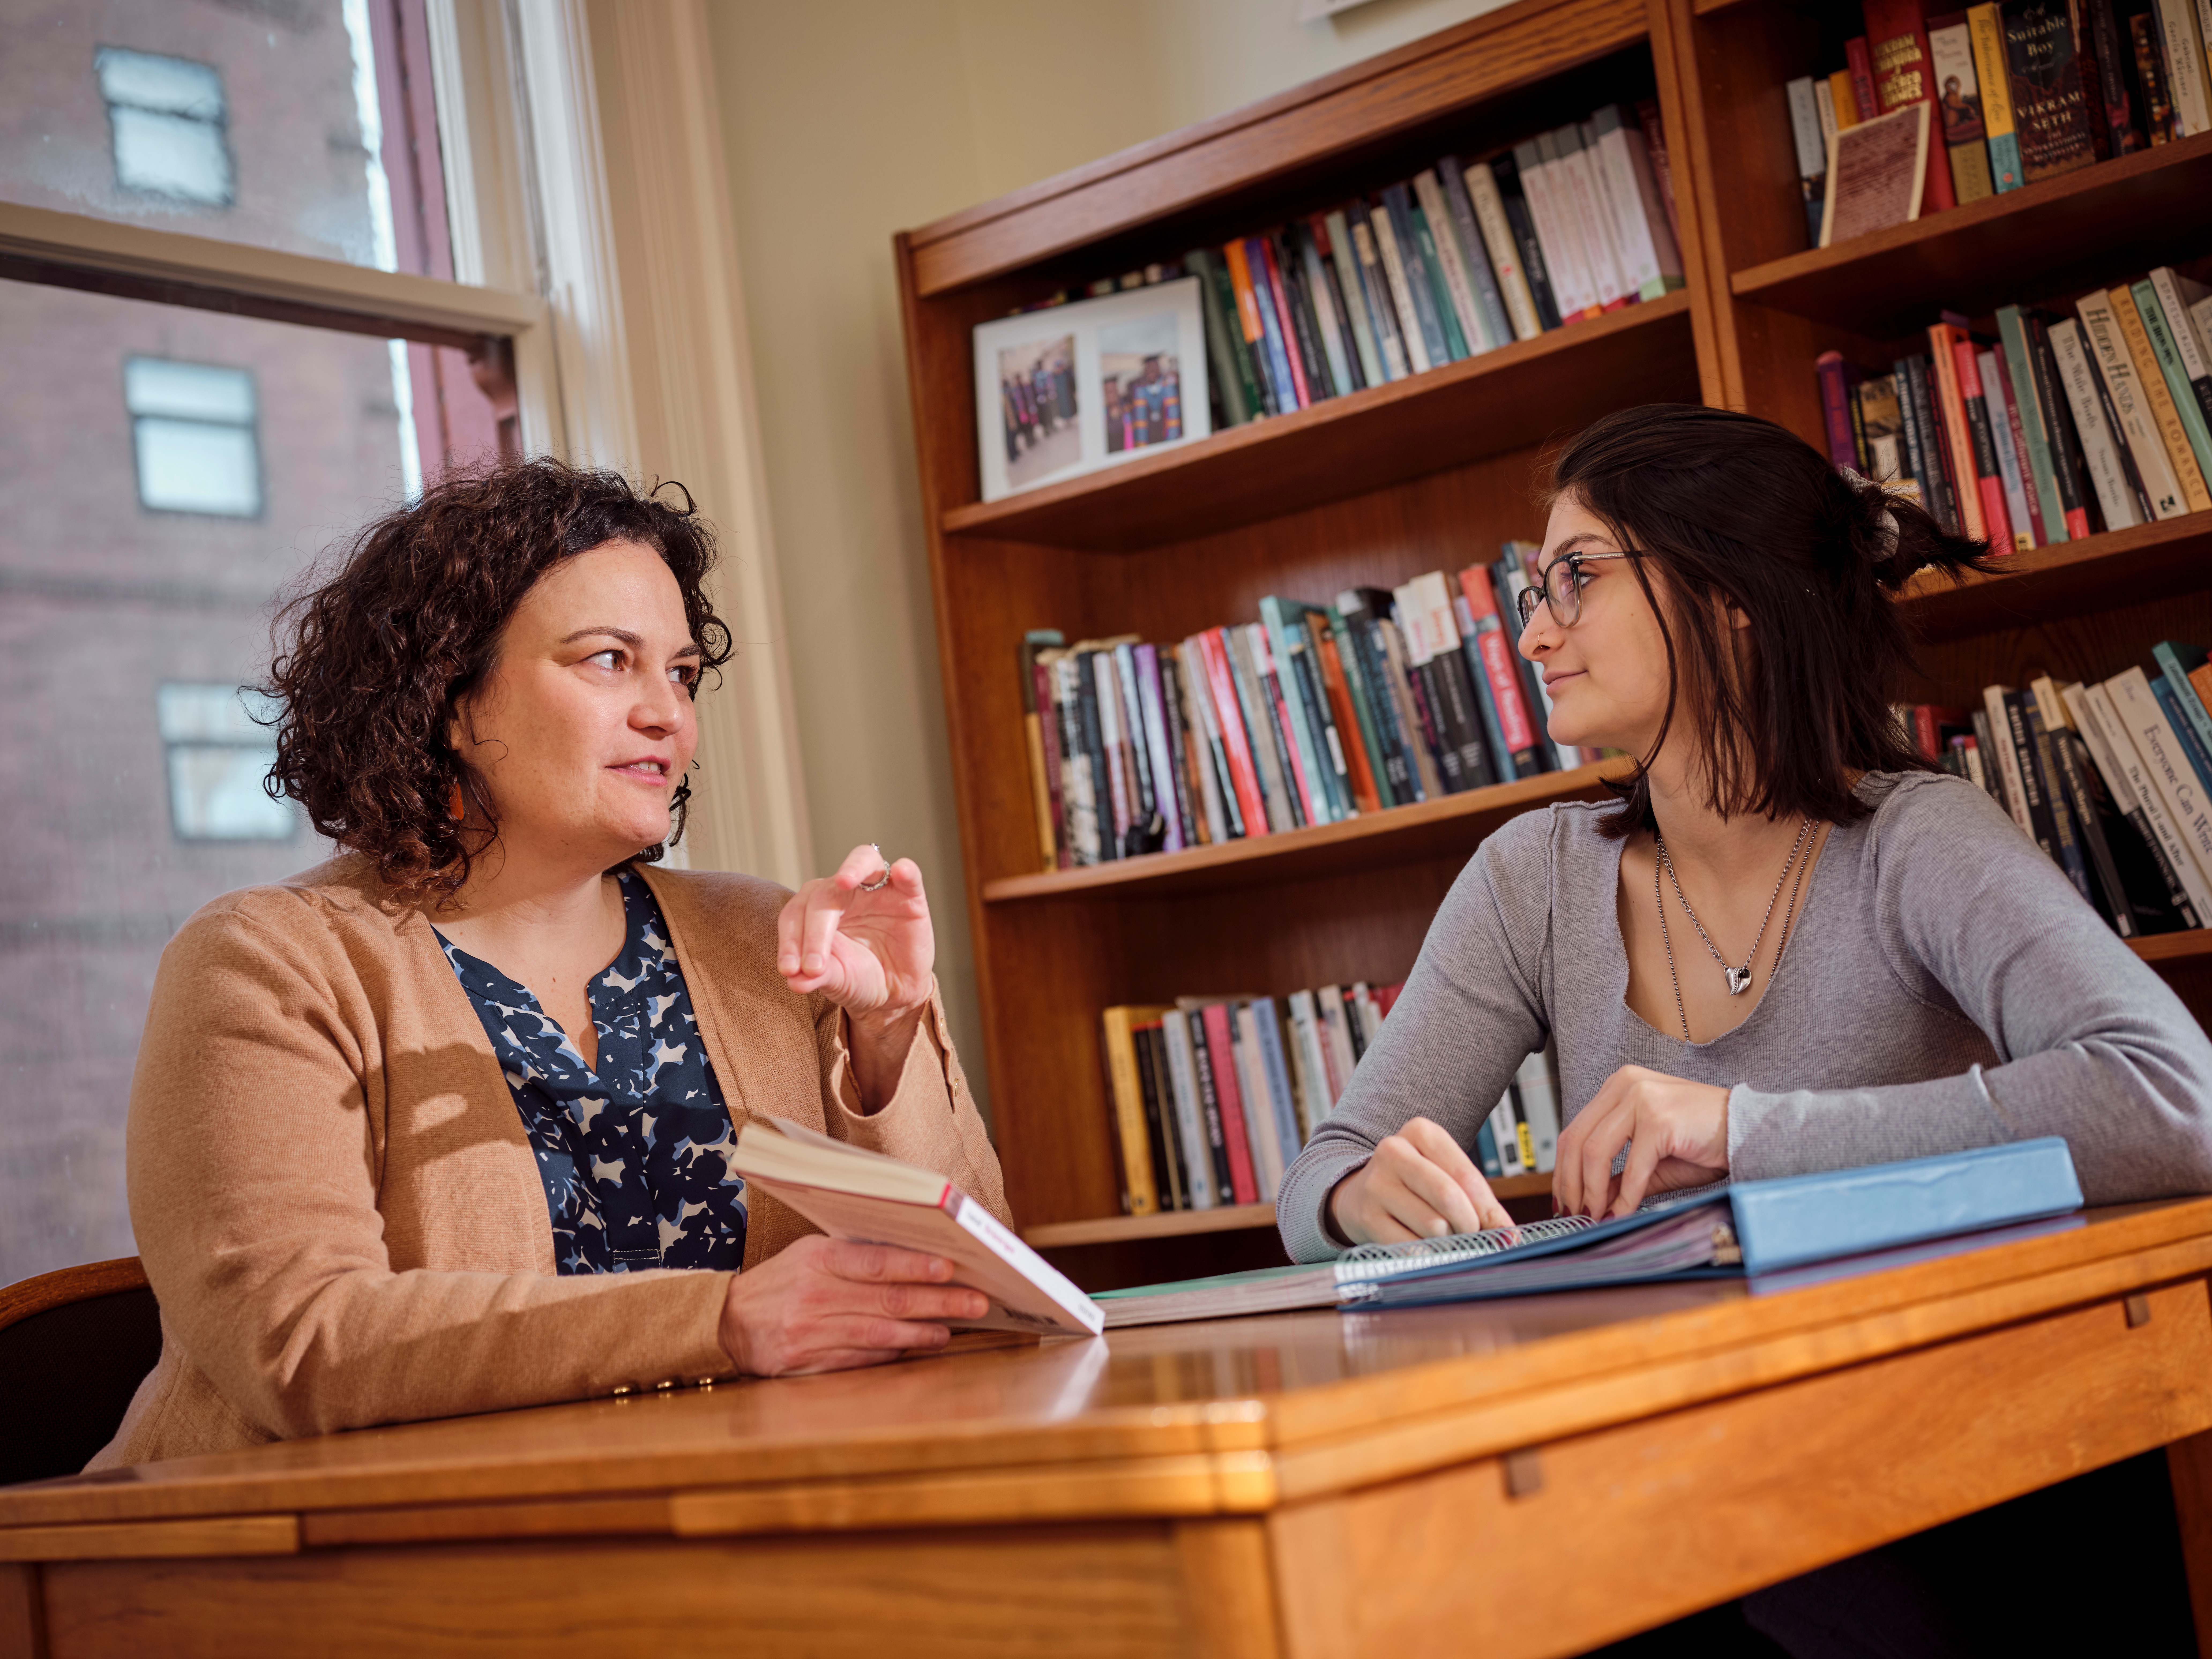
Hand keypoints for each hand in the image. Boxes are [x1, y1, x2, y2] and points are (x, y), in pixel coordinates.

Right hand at [717, 1235, 988, 1375]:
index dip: (914, 1266)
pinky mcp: (809, 1361)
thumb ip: (854, 1255)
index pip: (875, 1262)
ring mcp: (812, 1331)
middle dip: (937, 1301)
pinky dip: (893, 1355)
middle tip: (975, 1302)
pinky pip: (861, 1359)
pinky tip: (917, 1348)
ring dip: (922, 1333)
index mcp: (818, 1259)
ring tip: (952, 1329)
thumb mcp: (809, 1254)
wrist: (728, 1322)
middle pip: (887, 1300)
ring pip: (879, 1334)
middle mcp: (816, 1295)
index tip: (950, 1268)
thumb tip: (914, 1258)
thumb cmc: (781, 1281)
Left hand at [777, 844, 933, 1019]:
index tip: (789, 970)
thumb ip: (814, 976)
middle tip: (813, 967)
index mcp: (816, 908)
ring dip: (854, 867)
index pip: (796, 913)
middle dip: (813, 932)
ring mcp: (879, 890)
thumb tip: (794, 981)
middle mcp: (844, 892)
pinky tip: (902, 871)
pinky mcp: (910, 897)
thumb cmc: (857, 977)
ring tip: (845, 880)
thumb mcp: (834, 979)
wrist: (894, 991)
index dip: (790, 940)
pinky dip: (905, 871)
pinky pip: (909, 876)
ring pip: (864, 860)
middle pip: (822, 894)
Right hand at [1327, 1116, 1514, 1245]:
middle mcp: (1394, 1151)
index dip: (1489, 1211)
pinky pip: (1412, 1246)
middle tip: (1471, 1235)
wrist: (1360, 1194)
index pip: (1467, 1176)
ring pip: (1433, 1225)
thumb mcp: (1446, 1176)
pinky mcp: (1367, 1216)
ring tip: (1443, 1237)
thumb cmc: (1415, 1185)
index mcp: (1420, 1132)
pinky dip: (1428, 1254)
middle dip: (1469, 1226)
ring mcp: (1377, 1183)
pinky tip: (1425, 1246)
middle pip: (1449, 1197)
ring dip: (1448, 1241)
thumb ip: (1480, 1201)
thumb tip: (1509, 1236)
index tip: (1504, 1233)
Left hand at [1553, 1066, 1729, 1218]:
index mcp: (1618, 1087)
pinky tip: (1623, 1214)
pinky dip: (1625, 1197)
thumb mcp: (1651, 1160)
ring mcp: (1641, 1098)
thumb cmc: (1703, 1140)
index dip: (1563, 1169)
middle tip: (1573, 1214)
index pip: (1574, 1130)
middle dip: (1570, 1184)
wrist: (1748, 1129)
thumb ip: (1617, 1176)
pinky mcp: (1659, 1119)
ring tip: (1594, 1216)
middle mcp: (1625, 1085)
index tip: (1564, 1199)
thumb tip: (1589, 1201)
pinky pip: (1632, 1167)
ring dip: (1591, 1192)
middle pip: (1576, 1140)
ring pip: (1595, 1152)